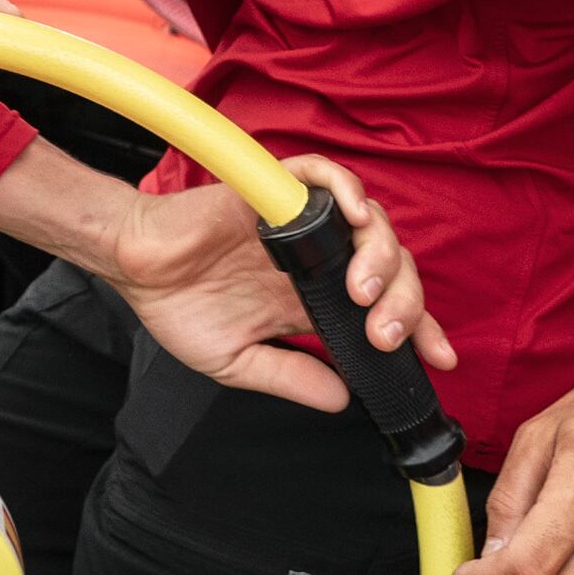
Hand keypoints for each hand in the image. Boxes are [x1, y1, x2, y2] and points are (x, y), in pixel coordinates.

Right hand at [95, 154, 455, 411]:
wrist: (133, 266)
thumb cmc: (178, 306)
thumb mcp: (239, 363)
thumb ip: (291, 377)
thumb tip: (344, 399)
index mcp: (313, 298)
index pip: (384, 308)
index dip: (420, 329)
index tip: (440, 360)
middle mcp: (317, 257)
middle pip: (391, 268)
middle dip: (405, 303)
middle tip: (384, 334)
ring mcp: (300, 223)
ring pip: (369, 224)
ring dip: (380, 257)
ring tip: (362, 292)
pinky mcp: (275, 192)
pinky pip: (321, 174)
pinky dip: (346, 188)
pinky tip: (354, 215)